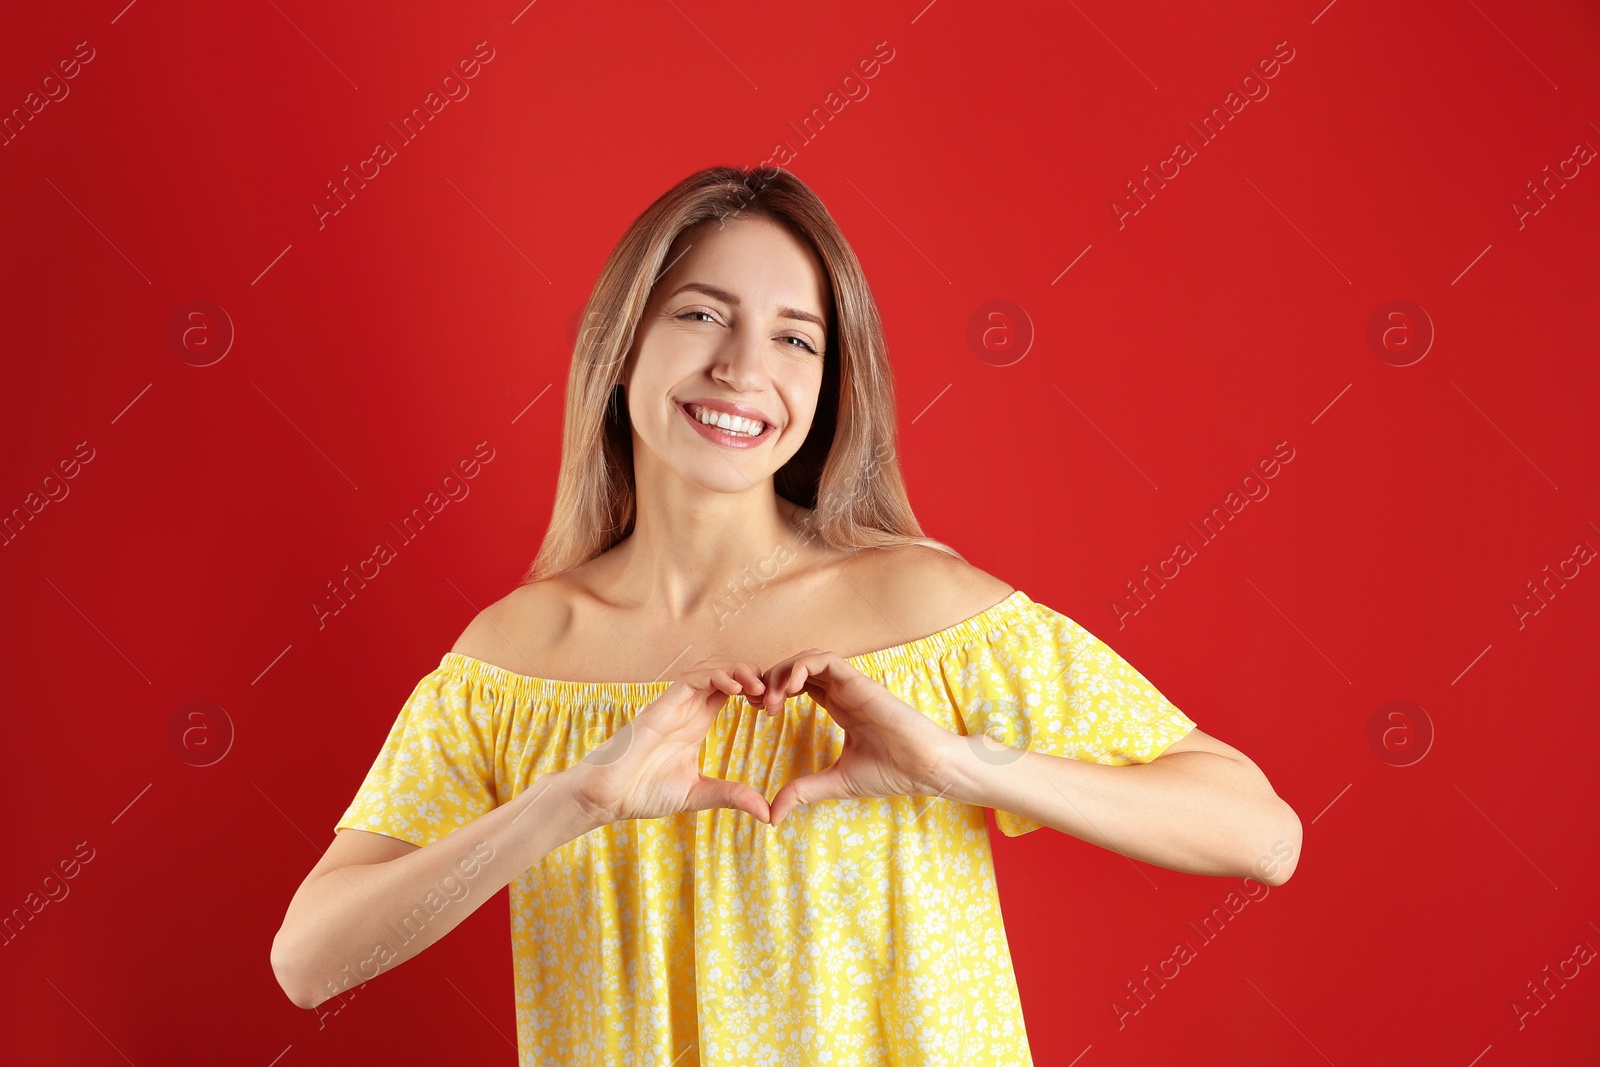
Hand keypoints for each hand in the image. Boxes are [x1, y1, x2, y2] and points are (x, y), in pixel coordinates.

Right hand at [568, 661, 773, 827]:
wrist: (605, 797)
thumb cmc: (643, 792)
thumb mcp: (698, 794)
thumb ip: (731, 796)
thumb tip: (768, 813)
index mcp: (696, 722)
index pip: (730, 691)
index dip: (755, 689)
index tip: (775, 704)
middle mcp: (687, 708)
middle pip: (724, 673)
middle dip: (752, 674)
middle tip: (775, 691)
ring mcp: (673, 705)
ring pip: (710, 669)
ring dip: (737, 670)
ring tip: (759, 685)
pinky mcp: (660, 707)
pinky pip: (690, 680)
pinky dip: (714, 677)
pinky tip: (735, 688)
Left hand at [757, 649, 959, 826]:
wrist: (923, 769)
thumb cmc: (890, 773)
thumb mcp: (835, 782)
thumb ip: (803, 791)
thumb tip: (772, 814)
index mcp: (840, 707)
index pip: (801, 685)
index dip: (776, 691)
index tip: (761, 711)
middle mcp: (843, 692)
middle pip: (799, 668)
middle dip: (772, 679)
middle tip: (758, 703)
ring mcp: (851, 685)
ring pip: (809, 658)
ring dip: (784, 672)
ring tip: (773, 699)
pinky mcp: (859, 682)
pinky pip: (826, 660)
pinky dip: (802, 667)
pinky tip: (791, 689)